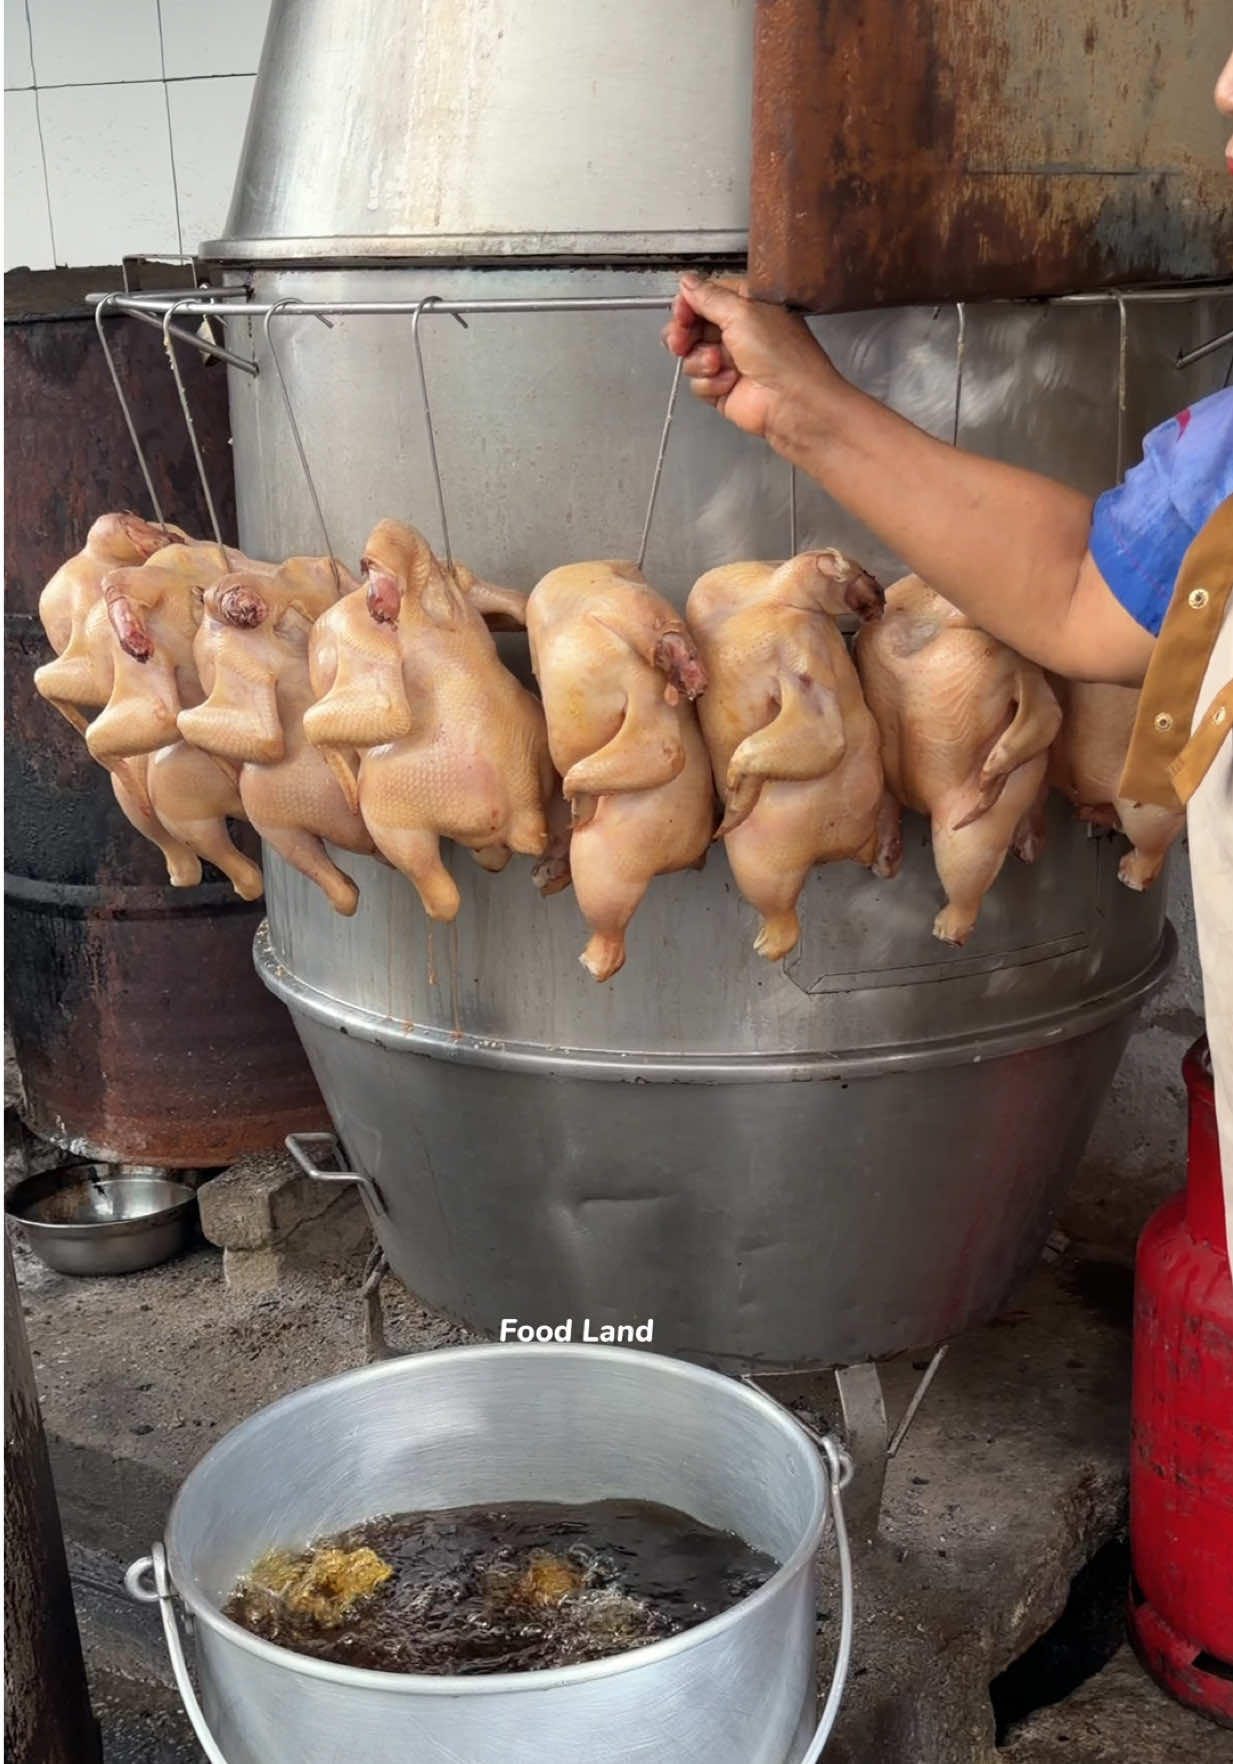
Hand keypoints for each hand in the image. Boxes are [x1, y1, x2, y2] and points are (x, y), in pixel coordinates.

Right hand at [661, 273, 840, 454]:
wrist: (792, 402)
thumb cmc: (782, 356)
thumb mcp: (742, 312)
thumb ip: (709, 296)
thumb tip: (688, 282)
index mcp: (747, 306)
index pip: (705, 297)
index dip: (688, 304)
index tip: (681, 312)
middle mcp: (738, 332)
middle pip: (691, 327)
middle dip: (683, 334)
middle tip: (682, 340)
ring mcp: (729, 361)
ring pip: (690, 356)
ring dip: (700, 360)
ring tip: (719, 363)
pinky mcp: (722, 388)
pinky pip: (698, 383)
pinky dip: (710, 383)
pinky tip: (730, 383)